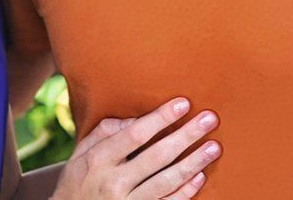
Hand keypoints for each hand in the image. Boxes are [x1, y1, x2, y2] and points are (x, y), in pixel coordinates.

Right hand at [49, 97, 220, 198]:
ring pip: (166, 182)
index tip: (183, 103)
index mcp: (98, 160)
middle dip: (186, 136)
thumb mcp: (82, 153)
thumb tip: (137, 117)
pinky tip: (200, 177)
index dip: (161, 118)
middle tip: (209, 119)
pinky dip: (185, 192)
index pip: (135, 134)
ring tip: (213, 147)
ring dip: (193, 163)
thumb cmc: (79, 179)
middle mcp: (113, 182)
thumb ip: (106, 132)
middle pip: (157, 156)